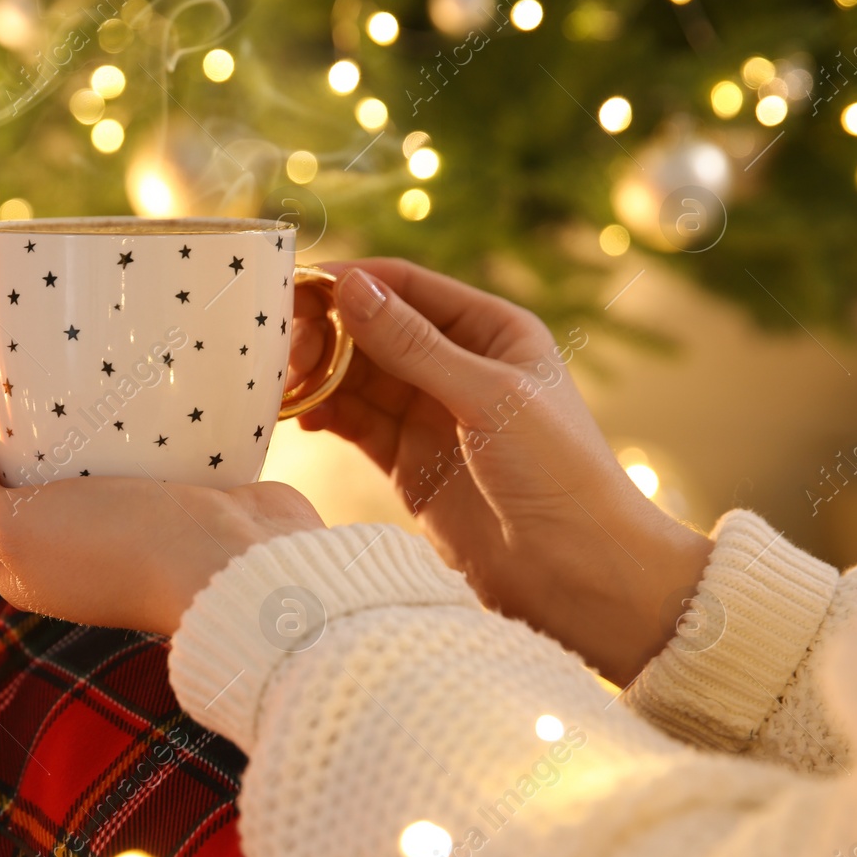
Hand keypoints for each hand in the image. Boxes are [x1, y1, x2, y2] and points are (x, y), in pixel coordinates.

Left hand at [0, 343, 326, 634]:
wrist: (238, 564)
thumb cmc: (122, 548)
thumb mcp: (20, 532)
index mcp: (28, 556)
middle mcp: (73, 537)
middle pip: (17, 455)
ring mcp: (128, 513)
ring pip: (71, 446)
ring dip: (48, 397)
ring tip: (33, 342)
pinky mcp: (178, 490)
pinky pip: (130, 440)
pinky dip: (110, 407)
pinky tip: (110, 369)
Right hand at [296, 259, 712, 684]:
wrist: (578, 574)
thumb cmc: (558, 473)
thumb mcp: (488, 396)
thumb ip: (414, 345)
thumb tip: (350, 286)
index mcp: (492, 331)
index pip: (407, 287)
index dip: (351, 283)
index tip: (294, 289)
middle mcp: (458, 365)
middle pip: (372, 330)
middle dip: (324, 333)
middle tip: (283, 349)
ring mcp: (430, 414)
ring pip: (355, 378)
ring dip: (316, 376)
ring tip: (278, 384)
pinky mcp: (407, 462)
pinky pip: (353, 423)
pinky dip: (322, 415)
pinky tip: (297, 417)